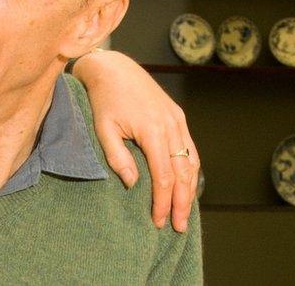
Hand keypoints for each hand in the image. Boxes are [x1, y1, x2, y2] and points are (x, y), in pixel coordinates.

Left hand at [72, 50, 199, 232]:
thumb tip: (132, 183)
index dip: (162, 201)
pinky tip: (187, 184)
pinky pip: (190, 148)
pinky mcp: (178, 116)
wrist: (114, 68)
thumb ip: (117, 156)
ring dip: (190, 189)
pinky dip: (190, 169)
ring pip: (191, 162)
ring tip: (185, 212)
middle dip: (182, 202)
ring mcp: (177, 120)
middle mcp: (171, 126)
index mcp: (153, 131)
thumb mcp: (103, 128)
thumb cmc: (103, 99)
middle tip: (179, 226)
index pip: (164, 176)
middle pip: (183, 173)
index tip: (158, 220)